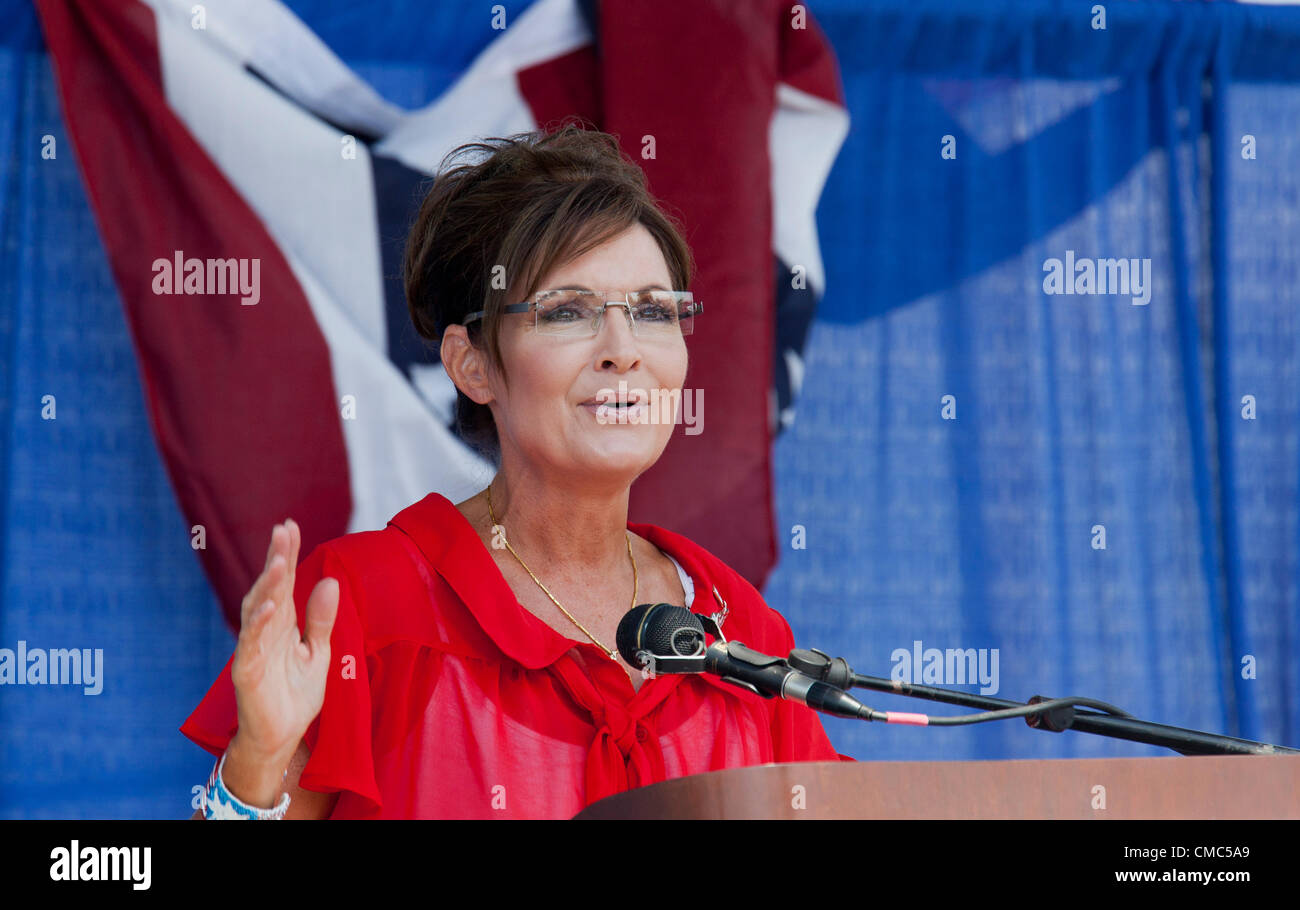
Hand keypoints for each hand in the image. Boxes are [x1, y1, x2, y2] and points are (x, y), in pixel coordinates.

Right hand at [230, 519, 338, 765]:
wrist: (282, 737)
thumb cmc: (296, 694)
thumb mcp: (319, 653)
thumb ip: (321, 620)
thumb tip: (329, 581)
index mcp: (282, 624)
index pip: (285, 583)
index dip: (286, 554)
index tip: (289, 526)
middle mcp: (264, 631)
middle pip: (269, 588)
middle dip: (275, 559)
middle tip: (282, 531)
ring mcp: (253, 650)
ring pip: (257, 610)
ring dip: (268, 585)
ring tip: (279, 561)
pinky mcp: (247, 673)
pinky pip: (251, 645)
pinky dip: (259, 624)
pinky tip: (270, 605)